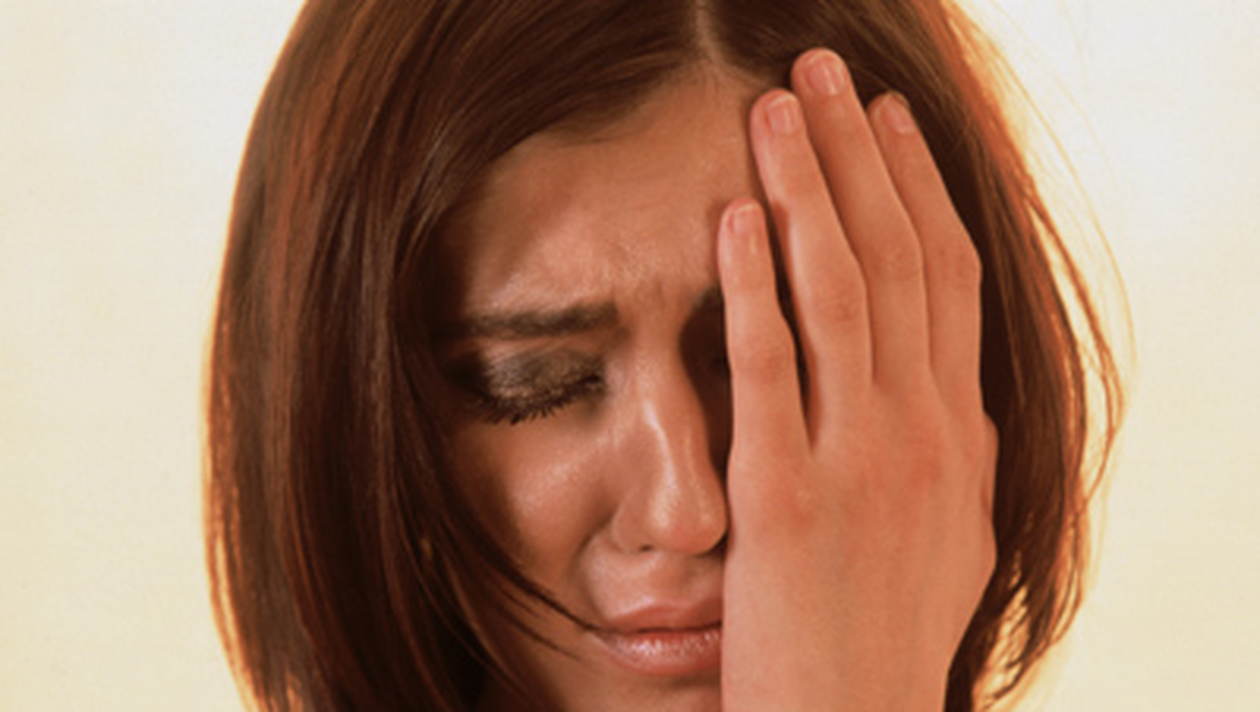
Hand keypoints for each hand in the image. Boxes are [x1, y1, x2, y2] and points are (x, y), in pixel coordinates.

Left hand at [718, 49, 997, 710]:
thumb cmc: (889, 638)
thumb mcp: (952, 539)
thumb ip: (950, 457)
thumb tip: (955, 395)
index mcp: (963, 434)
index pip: (948, 278)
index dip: (919, 187)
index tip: (889, 120)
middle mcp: (924, 433)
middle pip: (897, 258)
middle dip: (859, 154)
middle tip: (822, 72)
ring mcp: (860, 462)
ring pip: (841, 293)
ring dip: (808, 188)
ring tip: (774, 109)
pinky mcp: (786, 499)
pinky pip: (772, 370)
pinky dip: (754, 287)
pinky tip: (735, 217)